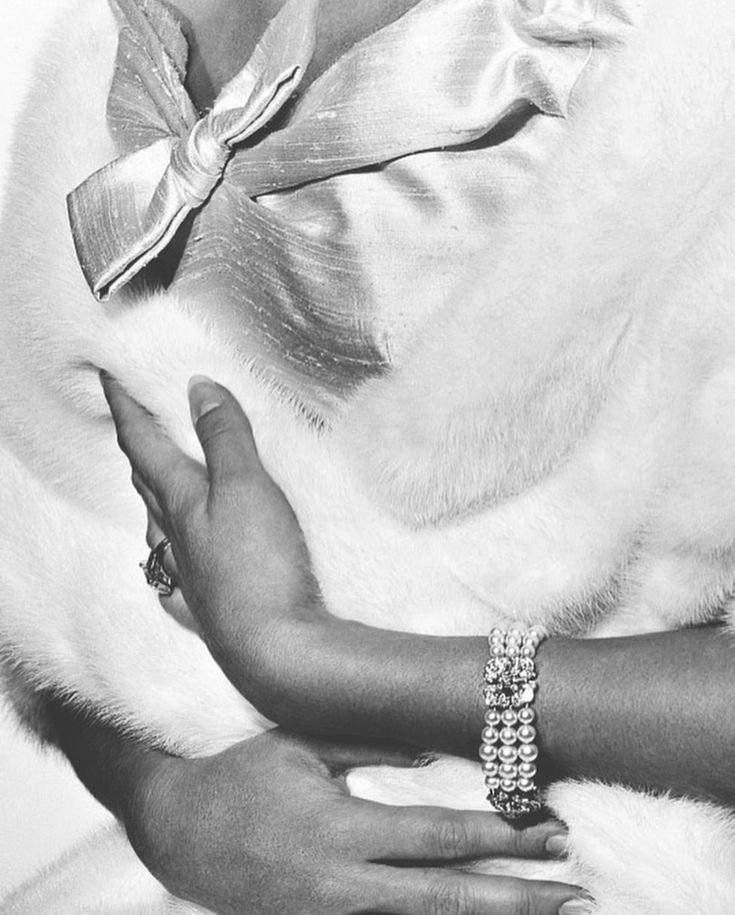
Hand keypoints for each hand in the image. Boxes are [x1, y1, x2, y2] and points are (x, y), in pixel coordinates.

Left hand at [102, 372, 323, 698]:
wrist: (276, 650)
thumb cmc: (259, 567)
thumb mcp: (245, 486)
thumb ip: (224, 436)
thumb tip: (197, 388)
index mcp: (179, 501)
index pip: (142, 444)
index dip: (125, 408)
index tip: (109, 377)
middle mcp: (173, 536)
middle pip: (145, 482)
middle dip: (137, 447)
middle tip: (136, 421)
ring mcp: (188, 571)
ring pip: (158, 523)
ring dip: (153, 492)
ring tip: (158, 478)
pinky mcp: (208, 600)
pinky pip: (176, 562)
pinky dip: (172, 541)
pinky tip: (177, 554)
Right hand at [129, 729, 586, 914]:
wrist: (178, 832)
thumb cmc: (242, 777)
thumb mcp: (301, 746)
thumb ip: (370, 747)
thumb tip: (433, 753)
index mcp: (343, 827)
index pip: (438, 834)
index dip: (499, 834)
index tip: (551, 828)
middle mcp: (346, 882)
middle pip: (448, 897)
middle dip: (518, 896)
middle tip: (578, 892)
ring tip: (549, 911)